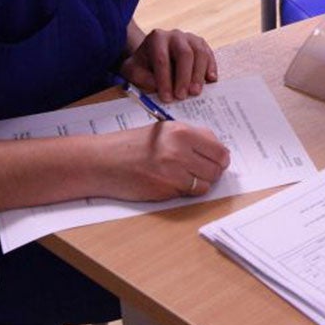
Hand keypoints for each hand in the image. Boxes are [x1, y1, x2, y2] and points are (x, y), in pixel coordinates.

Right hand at [89, 121, 229, 202]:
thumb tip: (217, 149)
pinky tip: (175, 183)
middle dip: (212, 171)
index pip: (218, 149)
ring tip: (186, 176)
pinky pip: (191, 193)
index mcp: (181, 131)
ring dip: (201, 182)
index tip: (216, 160)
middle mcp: (179, 150)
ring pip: (207, 183)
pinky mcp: (166, 189)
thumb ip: (190, 137)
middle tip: (201, 170)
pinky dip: (188, 191)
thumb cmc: (131, 145)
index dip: (220, 157)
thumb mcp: (163, 131)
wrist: (104, 162)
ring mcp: (173, 172)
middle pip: (216, 168)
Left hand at [121, 28, 217, 101]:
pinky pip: (209, 55)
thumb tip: (161, 88)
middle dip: (184, 77)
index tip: (167, 98)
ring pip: (200, 53)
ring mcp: (191, 38)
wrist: (153, 55)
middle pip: (185, 54)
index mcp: (157, 38)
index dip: (164, 80)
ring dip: (198, 75)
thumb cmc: (143, 65)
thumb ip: (143, 79)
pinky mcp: (202, 45)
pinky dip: (211, 68)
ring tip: (195, 93)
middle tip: (182, 96)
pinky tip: (210, 80)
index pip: (162, 59)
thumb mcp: (134, 72)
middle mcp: (175, 35)